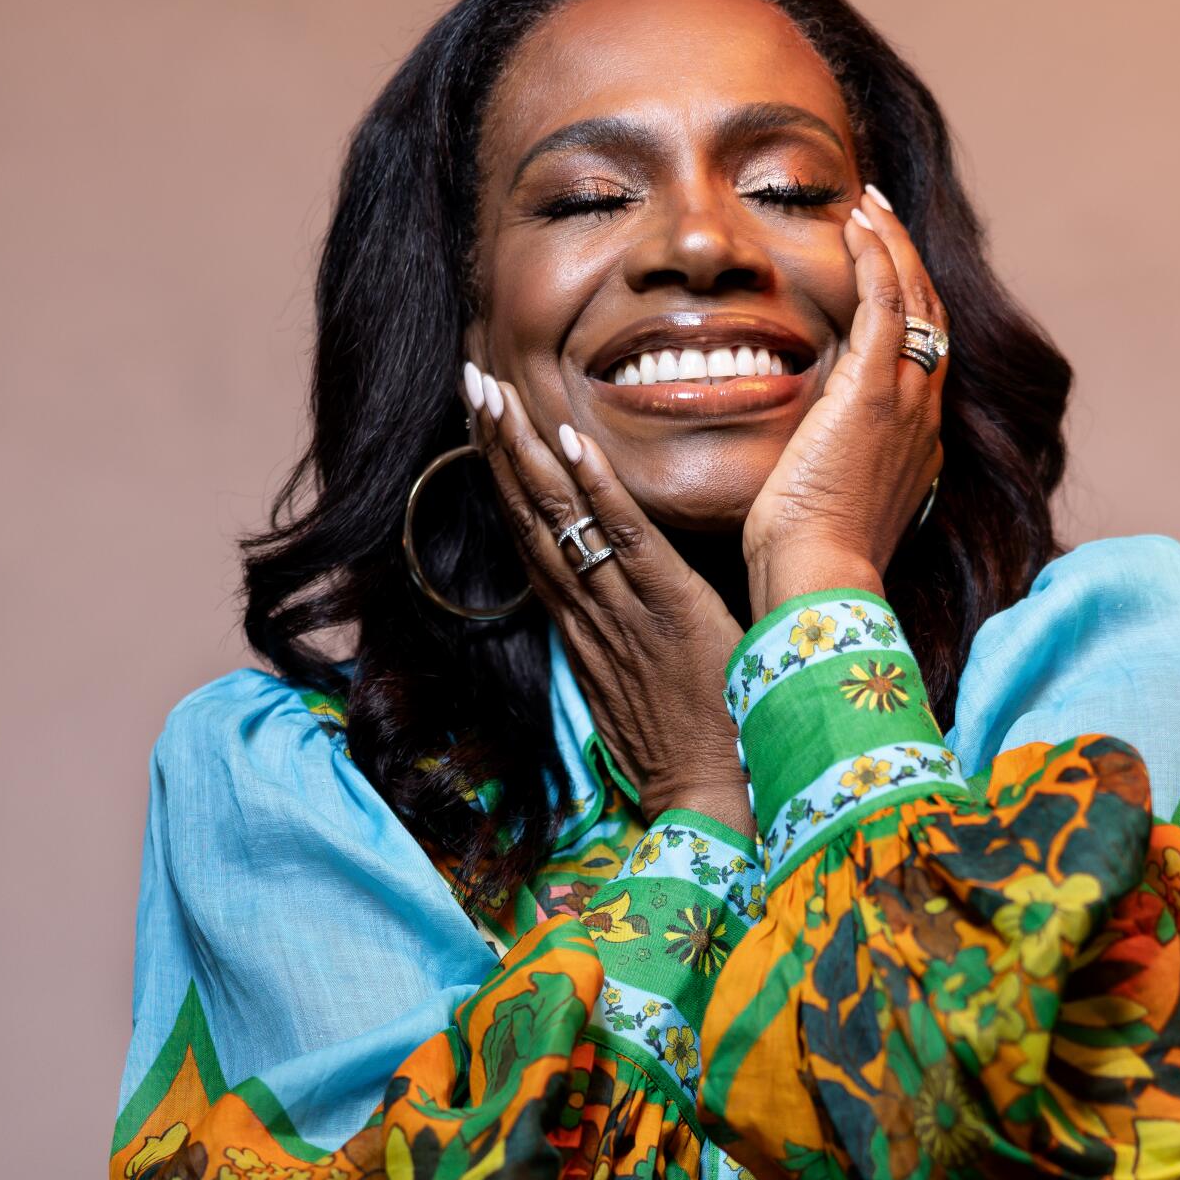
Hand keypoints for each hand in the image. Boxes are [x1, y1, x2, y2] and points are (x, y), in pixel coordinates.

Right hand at [466, 365, 752, 840]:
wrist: (707, 798)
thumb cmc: (688, 745)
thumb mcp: (635, 690)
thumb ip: (618, 644)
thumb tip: (615, 608)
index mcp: (581, 627)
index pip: (530, 537)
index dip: (504, 477)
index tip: (483, 423)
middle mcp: (586, 612)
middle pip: (528, 516)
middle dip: (498, 445)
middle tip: (471, 380)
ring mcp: (621, 609)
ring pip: (560, 519)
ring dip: (526, 451)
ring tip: (496, 392)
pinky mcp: (668, 609)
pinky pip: (626, 540)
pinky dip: (599, 489)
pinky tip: (575, 442)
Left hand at [741, 191, 945, 616]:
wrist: (821, 580)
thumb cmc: (807, 560)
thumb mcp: (823, 503)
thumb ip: (822, 465)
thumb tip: (799, 450)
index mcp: (914, 442)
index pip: (920, 355)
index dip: (905, 307)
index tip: (879, 271)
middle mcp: (923, 415)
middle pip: (929, 317)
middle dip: (905, 261)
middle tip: (878, 217)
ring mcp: (906, 400)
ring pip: (915, 299)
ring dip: (892, 244)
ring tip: (869, 205)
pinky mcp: (876, 390)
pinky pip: (888, 302)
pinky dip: (877, 256)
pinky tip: (858, 224)